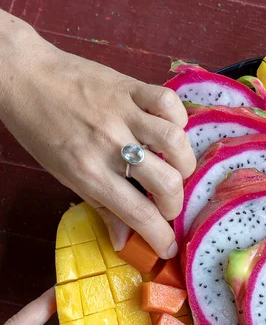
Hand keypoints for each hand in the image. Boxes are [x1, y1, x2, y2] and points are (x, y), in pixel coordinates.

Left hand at [0, 13, 195, 257]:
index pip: (140, 214)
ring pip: (175, 141)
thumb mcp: (66, 176)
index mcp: (91, 173)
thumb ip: (102, 208)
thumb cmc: (42, 131)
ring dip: (185, 163)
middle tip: (167, 206)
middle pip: (167, 182)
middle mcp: (110, 145)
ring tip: (176, 168)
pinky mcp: (130, 86)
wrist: (22, 76)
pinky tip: (169, 129)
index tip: (169, 248)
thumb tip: (124, 242)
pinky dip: (178, 119)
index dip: (162, 238)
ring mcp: (122, 113)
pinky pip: (169, 102)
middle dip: (176, 204)